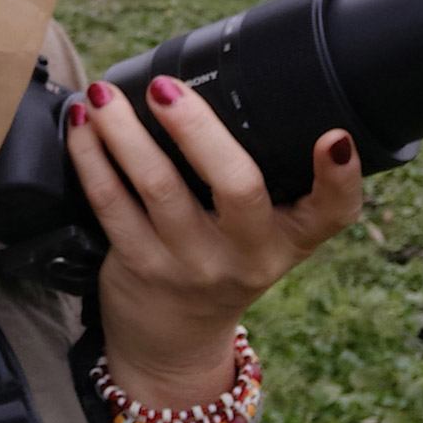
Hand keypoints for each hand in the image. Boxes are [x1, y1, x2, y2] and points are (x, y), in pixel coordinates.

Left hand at [65, 76, 362, 409]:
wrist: (174, 340)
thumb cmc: (223, 260)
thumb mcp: (265, 233)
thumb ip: (269, 176)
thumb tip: (235, 81)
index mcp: (289, 238)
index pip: (333, 211)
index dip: (340, 176)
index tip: (334, 137)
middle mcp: (246, 254)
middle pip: (236, 185)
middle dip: (199, 129)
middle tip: (166, 87)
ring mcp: (191, 263)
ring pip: (158, 186)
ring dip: (124, 132)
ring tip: (105, 94)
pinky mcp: (140, 266)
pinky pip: (110, 202)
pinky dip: (91, 156)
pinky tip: (82, 124)